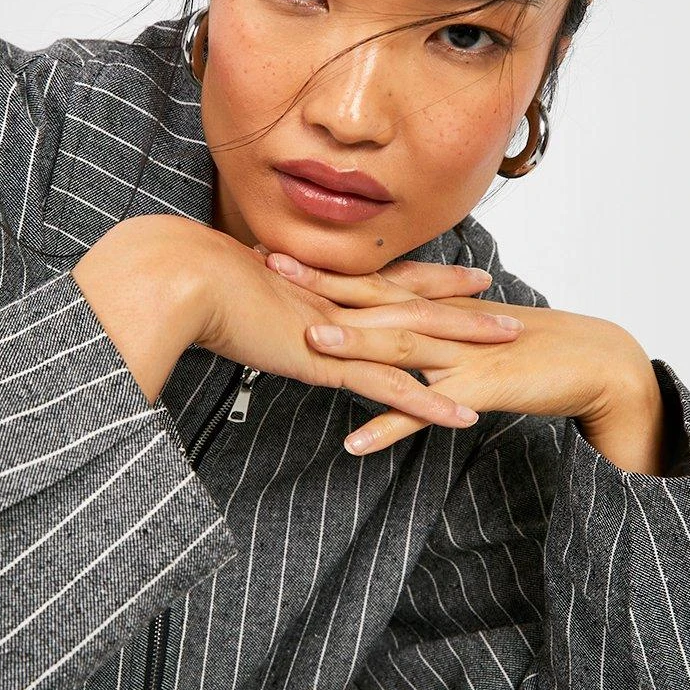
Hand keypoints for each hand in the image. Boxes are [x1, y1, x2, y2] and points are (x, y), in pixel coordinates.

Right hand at [171, 222, 526, 439]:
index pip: (381, 278)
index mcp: (314, 284)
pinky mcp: (329, 362)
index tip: (458, 274)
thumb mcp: (222, 289)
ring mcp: (337, 331)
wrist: (177, 277)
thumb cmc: (184, 279)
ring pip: (417, 337)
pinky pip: (392, 388)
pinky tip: (464, 415)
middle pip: (413, 299)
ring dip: (467, 341)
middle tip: (505, 302)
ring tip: (512, 343)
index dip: (422, 276)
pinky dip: (431, 402)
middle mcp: (335, 301)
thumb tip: (238, 300)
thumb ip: (244, 299)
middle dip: (462, 303)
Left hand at [257, 246, 654, 455]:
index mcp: (439, 306)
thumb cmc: (532, 348)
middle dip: (323, 284)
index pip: (373, 281)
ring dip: (355, 343)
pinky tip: (354, 443)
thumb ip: (430, 326)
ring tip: (308, 340)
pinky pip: (428, 412)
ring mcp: (462, 354)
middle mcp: (445, 322)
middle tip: (268, 263)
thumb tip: (389, 325)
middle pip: (376, 299)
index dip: (326, 266)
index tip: (278, 248)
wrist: (595, 360)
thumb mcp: (472, 331)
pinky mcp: (481, 390)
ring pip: (401, 347)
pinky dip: (391, 426)